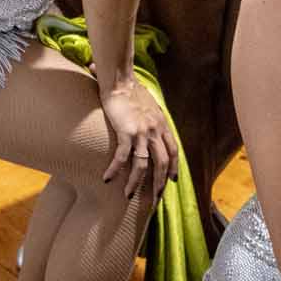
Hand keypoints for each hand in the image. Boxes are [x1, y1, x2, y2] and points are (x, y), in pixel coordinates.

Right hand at [100, 83, 178, 202]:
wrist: (120, 81)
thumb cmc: (131, 91)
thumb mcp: (148, 106)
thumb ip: (150, 118)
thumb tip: (146, 126)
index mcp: (161, 124)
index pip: (173, 150)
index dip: (173, 167)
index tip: (171, 180)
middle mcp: (155, 130)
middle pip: (162, 163)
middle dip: (159, 183)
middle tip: (154, 199)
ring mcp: (142, 132)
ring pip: (143, 165)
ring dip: (136, 183)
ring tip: (128, 195)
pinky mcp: (126, 131)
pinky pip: (123, 157)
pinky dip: (115, 169)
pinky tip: (107, 178)